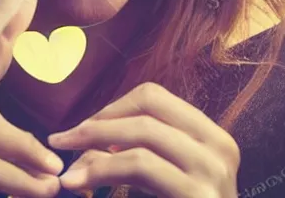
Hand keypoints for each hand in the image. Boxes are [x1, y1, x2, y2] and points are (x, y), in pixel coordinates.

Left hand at [48, 82, 239, 197]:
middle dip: (100, 121)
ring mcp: (212, 171)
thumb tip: (83, 136)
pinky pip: (140, 164)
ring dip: (94, 141)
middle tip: (65, 140)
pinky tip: (76, 182)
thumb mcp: (163, 177)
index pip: (154, 97)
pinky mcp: (197, 196)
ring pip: (141, 132)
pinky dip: (102, 168)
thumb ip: (133, 151)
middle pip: (147, 106)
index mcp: (210, 136)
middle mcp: (219, 146)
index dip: (114, 107)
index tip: (87, 128)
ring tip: (67, 165)